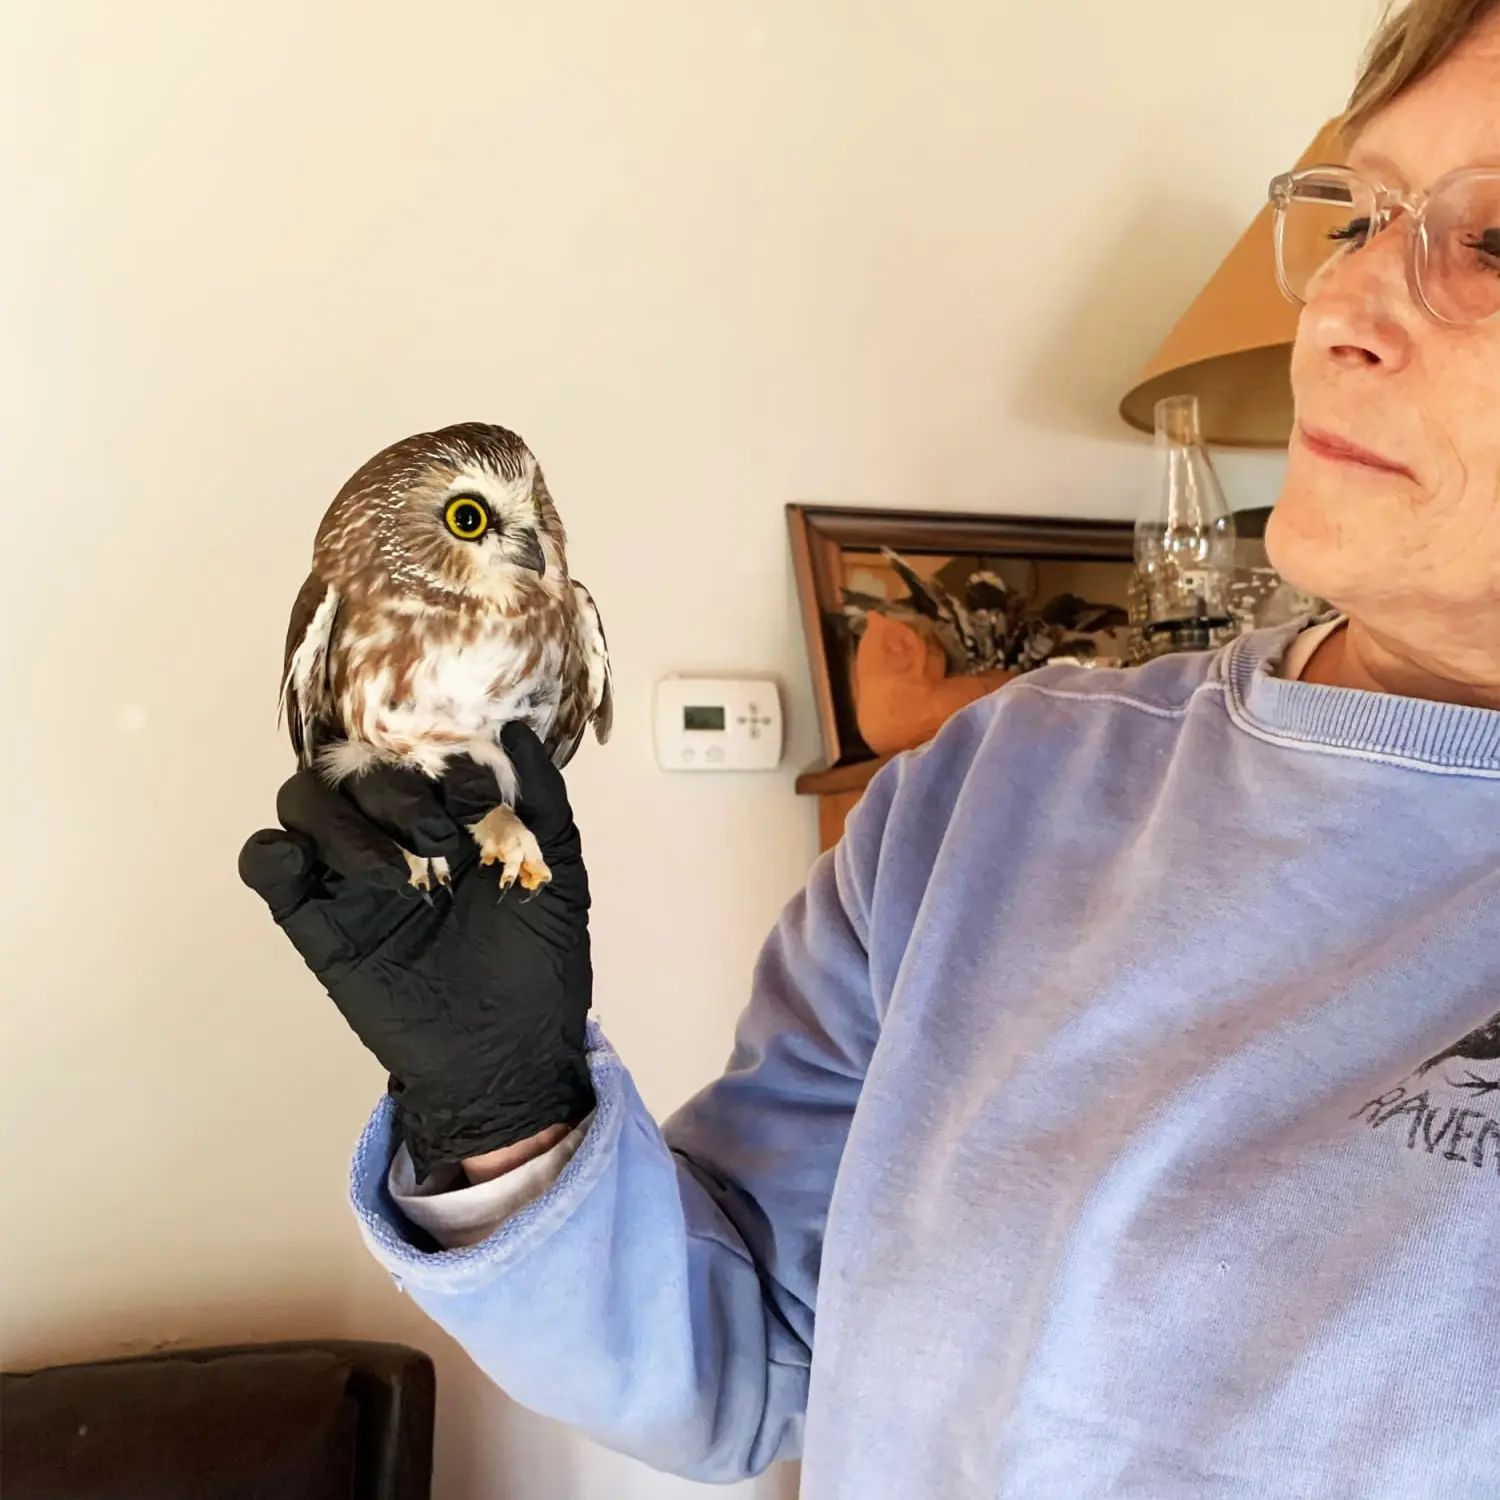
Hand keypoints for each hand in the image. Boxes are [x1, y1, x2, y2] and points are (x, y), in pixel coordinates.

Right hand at [238, 722, 594, 1179]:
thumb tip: (520, 729)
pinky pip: (267, 864)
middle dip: (391, 790)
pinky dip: (271, 852)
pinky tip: (305, 868)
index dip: (435, 758)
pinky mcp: (313, 919)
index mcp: (449, 812)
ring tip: (392, 875)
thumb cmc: (540, 963)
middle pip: (354, 768)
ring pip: (304, 802)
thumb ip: (543, 798)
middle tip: (437, 837)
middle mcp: (392, 831)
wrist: (505, 1055)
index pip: (415, 749)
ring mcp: (348, 874)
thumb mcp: (559, 871)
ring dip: (340, 823)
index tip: (473, 797)